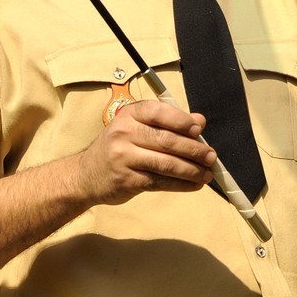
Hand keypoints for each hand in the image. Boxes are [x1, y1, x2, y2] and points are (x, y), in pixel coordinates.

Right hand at [73, 98, 216, 205]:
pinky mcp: (127, 180)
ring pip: (166, 163)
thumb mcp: (136, 127)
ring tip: (207, 173)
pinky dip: (181, 184)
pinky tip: (194, 184)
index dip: (181, 121)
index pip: (158, 112)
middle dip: (194, 150)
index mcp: (129, 115)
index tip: (199, 130)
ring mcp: (123, 158)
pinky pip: (160, 181)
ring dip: (191, 170)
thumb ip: (167, 123)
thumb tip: (200, 121)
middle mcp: (124, 134)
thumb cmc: (119, 146)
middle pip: (166, 140)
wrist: (85, 175)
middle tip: (211, 156)